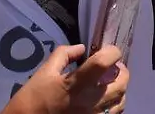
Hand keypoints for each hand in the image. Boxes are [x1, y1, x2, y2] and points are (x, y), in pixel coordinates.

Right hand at [3, 45, 127, 113]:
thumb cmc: (33, 99)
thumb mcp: (44, 72)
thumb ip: (64, 55)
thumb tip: (81, 48)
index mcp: (76, 84)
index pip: (104, 62)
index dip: (112, 52)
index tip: (109, 50)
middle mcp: (89, 101)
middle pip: (122, 84)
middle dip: (121, 72)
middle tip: (113, 68)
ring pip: (120, 102)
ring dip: (119, 90)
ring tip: (110, 86)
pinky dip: (112, 106)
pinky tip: (103, 101)